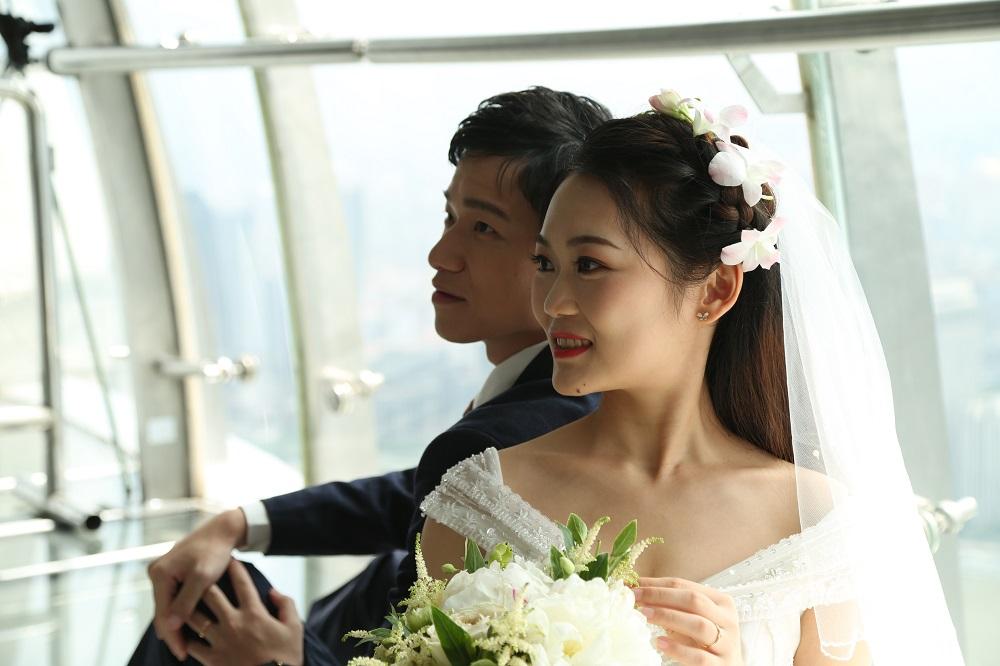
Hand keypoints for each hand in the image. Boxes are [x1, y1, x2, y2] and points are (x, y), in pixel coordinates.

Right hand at [148, 508, 247, 659]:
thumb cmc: (215, 551)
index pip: (163, 613)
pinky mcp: (171, 572)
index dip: (172, 636)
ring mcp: (162, 572)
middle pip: (162, 611)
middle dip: (172, 633)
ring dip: (175, 624)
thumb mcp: (203, 577)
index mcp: (160, 573)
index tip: (181, 653)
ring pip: (167, 605)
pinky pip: (172, 597)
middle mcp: (156, 572)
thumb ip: (186, 601)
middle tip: (183, 654)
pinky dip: (178, 611)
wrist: (222, 530)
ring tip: (185, 644)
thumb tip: (169, 626)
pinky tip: (186, 625)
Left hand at [186, 559, 303, 665]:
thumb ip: (285, 605)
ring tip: (182, 601)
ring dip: (188, 608)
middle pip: (211, 595)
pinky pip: (193, 645)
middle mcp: (234, 622)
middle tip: (198, 574)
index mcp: (254, 613)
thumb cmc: (287, 657)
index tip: (230, 560)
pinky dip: (187, 639)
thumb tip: (273, 592)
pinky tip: (184, 635)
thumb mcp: (294, 627)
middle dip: (204, 581)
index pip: (242, 583)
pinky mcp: (212, 659)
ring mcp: (220, 641)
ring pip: (196, 618)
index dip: (235, 568)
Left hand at [634, 577, 743, 665]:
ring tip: (644, 615)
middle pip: (693, 601)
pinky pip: (699, 657)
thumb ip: (670, 605)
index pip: (686, 587)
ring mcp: (727, 645)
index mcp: (721, 602)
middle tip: (635, 597)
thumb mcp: (690, 619)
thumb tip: (635, 587)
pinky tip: (659, 643)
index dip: (658, 584)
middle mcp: (727, 620)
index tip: (633, 586)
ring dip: (669, 617)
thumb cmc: (703, 641)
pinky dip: (678, 649)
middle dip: (661, 596)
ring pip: (699, 625)